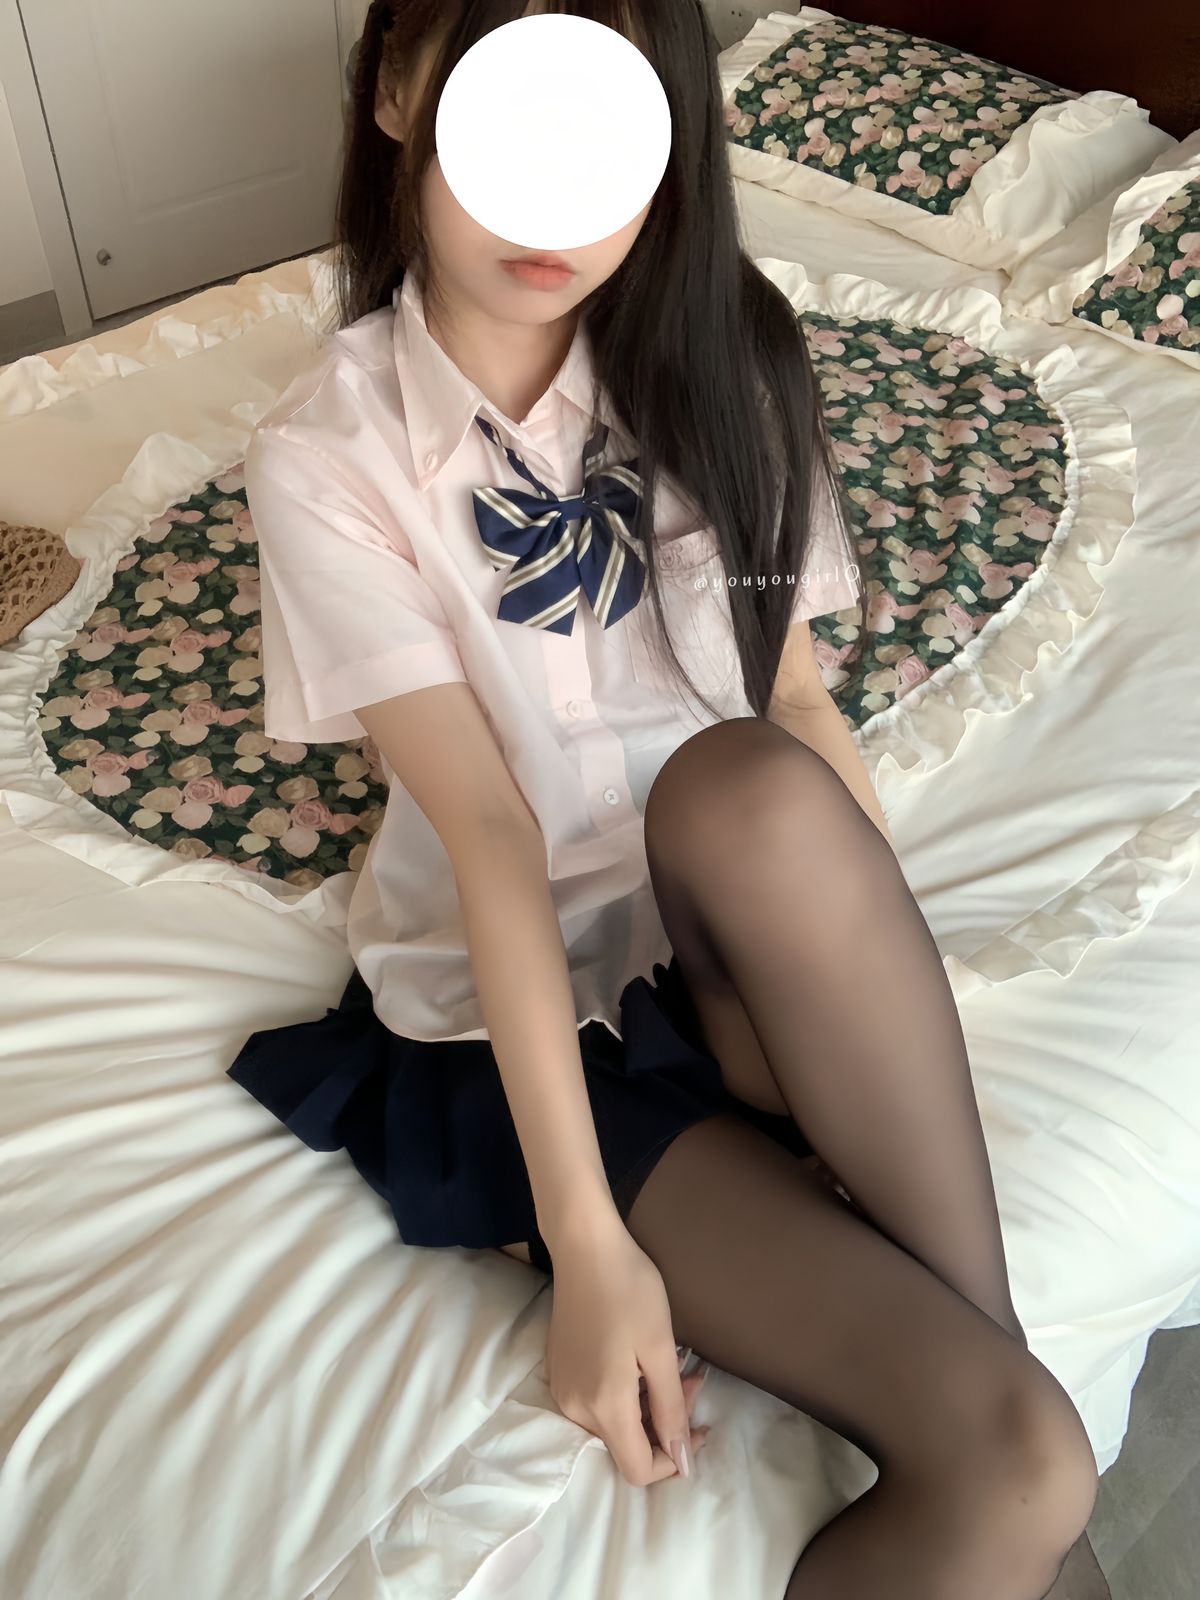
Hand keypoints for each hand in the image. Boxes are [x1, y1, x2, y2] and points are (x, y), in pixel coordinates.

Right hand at [544, 1213, 710, 1486]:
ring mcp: (562, 1390)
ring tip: (672, 1367)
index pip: (637, 1470)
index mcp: (603, 1405)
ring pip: (611, 1426)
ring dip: (646, 1409)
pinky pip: (595, 1405)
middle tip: (692, 1379)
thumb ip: (671, 1409)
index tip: (699, 1425)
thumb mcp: (661, 1349)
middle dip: (664, 1426)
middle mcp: (574, 1407)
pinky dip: (624, 1396)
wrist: (584, 1247)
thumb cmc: (630, 1290)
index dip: (673, 1460)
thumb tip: (682, 1461)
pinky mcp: (558, 1372)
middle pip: (625, 1447)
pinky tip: (639, 1362)